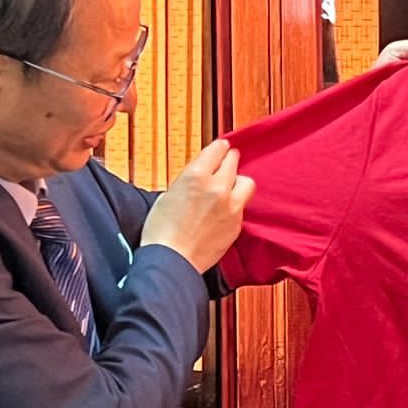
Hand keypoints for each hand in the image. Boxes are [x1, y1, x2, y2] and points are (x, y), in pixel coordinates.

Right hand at [141, 139, 255, 272]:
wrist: (172, 260)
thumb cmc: (161, 231)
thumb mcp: (169, 194)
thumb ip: (191, 181)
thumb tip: (202, 177)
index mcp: (196, 175)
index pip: (217, 150)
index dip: (219, 147)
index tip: (222, 146)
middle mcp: (218, 187)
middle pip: (233, 162)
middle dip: (229, 159)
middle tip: (227, 160)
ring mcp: (231, 206)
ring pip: (246, 182)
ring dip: (238, 181)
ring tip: (230, 186)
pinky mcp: (237, 224)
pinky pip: (242, 206)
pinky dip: (235, 205)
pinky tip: (224, 210)